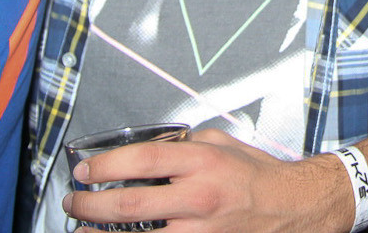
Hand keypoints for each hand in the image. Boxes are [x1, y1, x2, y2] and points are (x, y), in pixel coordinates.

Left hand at [64, 129, 349, 232]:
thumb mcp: (222, 144)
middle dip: (91, 205)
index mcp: (202, 163)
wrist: (293, 208)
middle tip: (74, 201)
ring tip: (83, 229)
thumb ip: (184, 145)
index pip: (143, 160)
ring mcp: (201, 231)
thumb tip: (149, 150)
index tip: (84, 170)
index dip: (106, 165)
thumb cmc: (256, 176)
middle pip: (131, 206)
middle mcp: (199, 198)